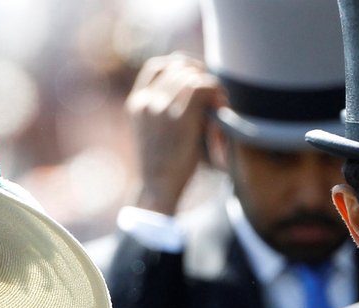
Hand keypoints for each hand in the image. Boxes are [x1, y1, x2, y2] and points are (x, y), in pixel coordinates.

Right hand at [125, 53, 223, 214]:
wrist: (157, 190)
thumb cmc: (162, 168)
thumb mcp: (154, 133)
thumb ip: (164, 110)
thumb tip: (194, 85)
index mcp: (136, 104)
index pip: (157, 67)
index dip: (180, 66)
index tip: (196, 78)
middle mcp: (146, 101)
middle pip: (180, 68)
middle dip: (201, 78)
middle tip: (215, 99)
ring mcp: (160, 107)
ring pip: (193, 77)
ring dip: (211, 88)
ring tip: (219, 108)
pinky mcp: (179, 117)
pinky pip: (203, 87)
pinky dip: (217, 93)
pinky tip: (221, 109)